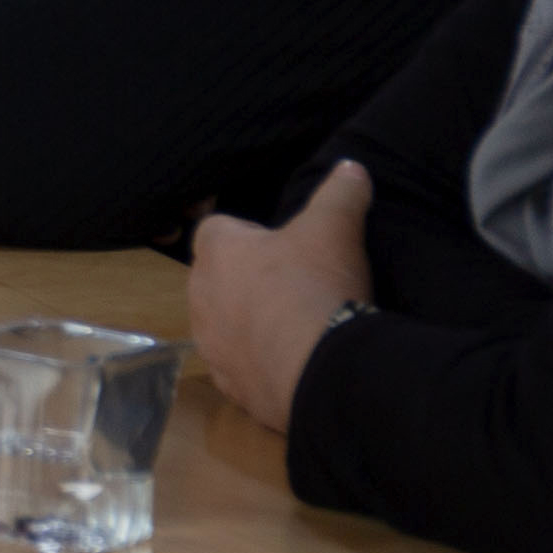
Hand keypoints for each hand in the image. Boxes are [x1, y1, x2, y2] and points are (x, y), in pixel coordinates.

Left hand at [186, 161, 375, 434]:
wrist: (318, 368)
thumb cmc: (315, 285)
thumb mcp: (335, 228)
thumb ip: (340, 193)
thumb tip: (351, 167)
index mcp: (216, 252)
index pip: (215, 229)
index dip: (247, 233)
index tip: (281, 244)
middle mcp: (200, 297)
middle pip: (217, 278)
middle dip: (247, 280)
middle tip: (293, 284)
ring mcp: (210, 345)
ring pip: (223, 325)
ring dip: (250, 323)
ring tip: (295, 326)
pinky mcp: (228, 385)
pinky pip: (238, 368)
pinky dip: (259, 364)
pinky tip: (292, 363)